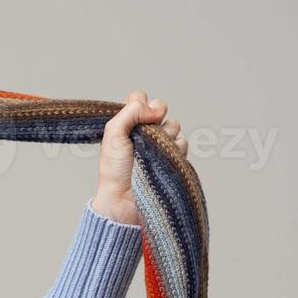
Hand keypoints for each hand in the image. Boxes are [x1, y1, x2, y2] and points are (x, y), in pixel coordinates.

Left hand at [91, 91, 187, 226]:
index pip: (139, 98)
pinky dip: (175, 150)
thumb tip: (154, 107)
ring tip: (153, 152)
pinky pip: (183, 143)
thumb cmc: (114, 169)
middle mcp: (144, 131)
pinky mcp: (173, 158)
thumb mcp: (113, 134)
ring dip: (166, 135)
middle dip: (156, 116)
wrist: (125, 199)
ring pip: (174, 125)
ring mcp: (160, 144)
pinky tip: (163, 160)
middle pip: (160, 108)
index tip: (137, 115)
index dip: (140, 104)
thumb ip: (129, 112)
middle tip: (146, 133)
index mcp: (127, 123)